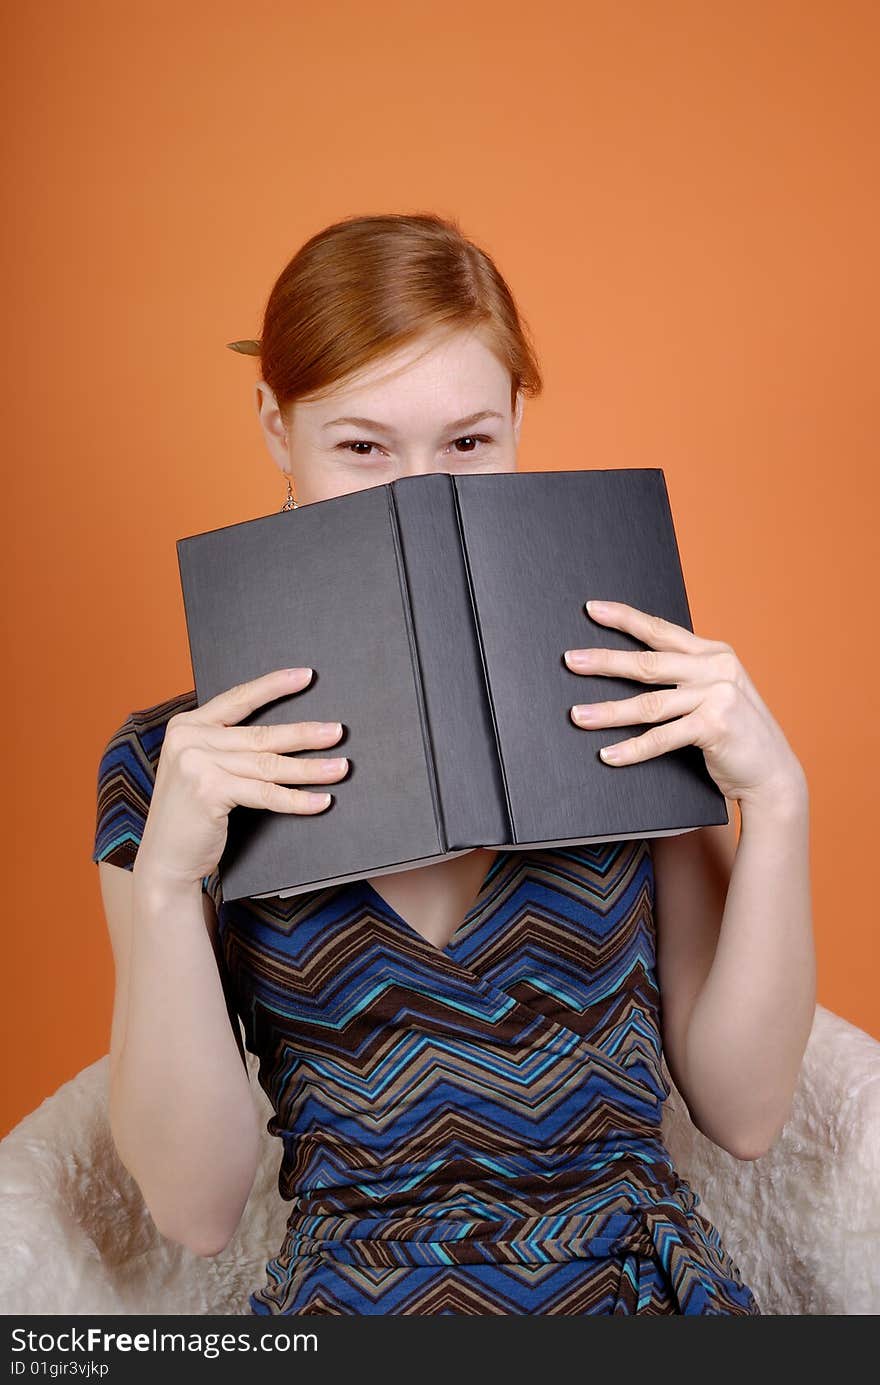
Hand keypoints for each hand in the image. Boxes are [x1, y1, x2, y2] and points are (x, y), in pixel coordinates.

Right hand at [133, 667, 348, 891]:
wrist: (165, 860)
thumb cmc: (190, 815)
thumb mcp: (200, 769)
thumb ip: (226, 747)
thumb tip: (285, 735)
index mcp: (187, 725)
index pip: (238, 698)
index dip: (274, 686)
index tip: (307, 676)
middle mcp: (189, 738)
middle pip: (261, 734)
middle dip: (305, 733)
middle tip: (338, 732)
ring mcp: (197, 763)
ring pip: (268, 764)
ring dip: (310, 768)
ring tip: (341, 767)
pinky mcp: (209, 791)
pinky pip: (265, 794)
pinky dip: (296, 799)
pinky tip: (321, 801)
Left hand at [563, 600, 805, 809]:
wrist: (773, 773)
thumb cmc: (735, 734)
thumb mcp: (715, 693)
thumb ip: (686, 676)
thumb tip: (633, 668)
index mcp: (714, 653)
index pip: (661, 631)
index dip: (625, 618)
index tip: (592, 610)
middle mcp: (716, 667)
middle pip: (648, 663)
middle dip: (604, 661)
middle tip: (570, 660)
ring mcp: (718, 695)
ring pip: (650, 703)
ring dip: (608, 711)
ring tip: (577, 716)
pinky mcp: (716, 725)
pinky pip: (663, 737)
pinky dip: (633, 749)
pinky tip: (608, 755)